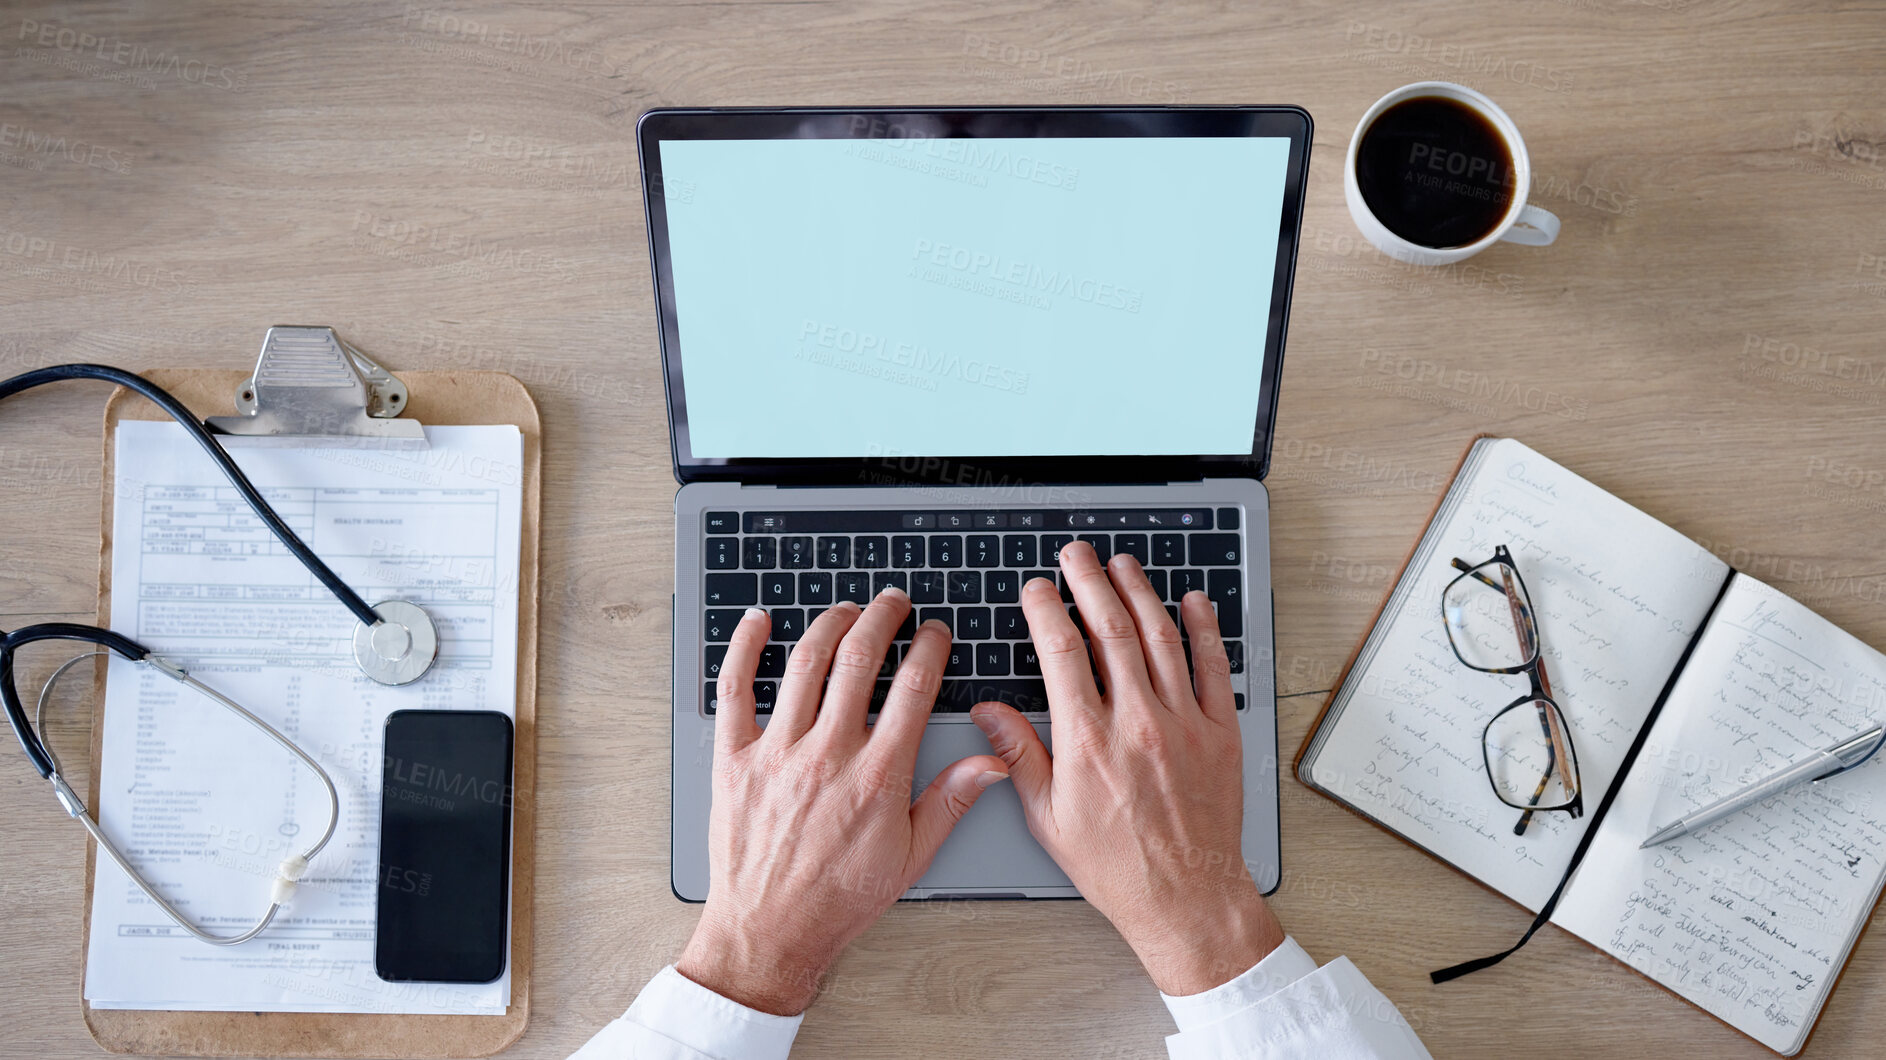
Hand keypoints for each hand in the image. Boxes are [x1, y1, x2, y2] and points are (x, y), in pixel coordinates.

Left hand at [676, 589, 1010, 1014]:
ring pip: (805, 664)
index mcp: (876, 777)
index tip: (935, 633)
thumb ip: (951, 801)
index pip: (913, 689)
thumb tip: (993, 762)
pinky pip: (735, 690)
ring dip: (830, 624)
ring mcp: (777, 753)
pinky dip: (745, 648)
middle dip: (882, 619)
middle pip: (860, 660)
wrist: (770, 932)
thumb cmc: (839, 900)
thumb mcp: (911, 858)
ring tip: (847, 610)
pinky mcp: (734, 760)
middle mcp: (827, 756)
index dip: (929, 649)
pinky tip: (758, 621)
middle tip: (894, 603)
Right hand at [969, 541, 1284, 995]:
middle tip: (1077, 555)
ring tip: (1123, 565)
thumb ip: (1017, 755)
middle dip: (1090, 582)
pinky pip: (1214, 668)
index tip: (1036, 590)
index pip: (1061, 652)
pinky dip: (1205, 629)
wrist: (1184, 897)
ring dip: (1140, 592)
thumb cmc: (1115, 865)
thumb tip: (989, 712)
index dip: (1045, 611)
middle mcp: (1137, 722)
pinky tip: (1193, 602)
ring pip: (1161, 638)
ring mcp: (1184, 724)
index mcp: (1088, 740)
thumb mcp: (1048, 816)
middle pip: (1111, 630)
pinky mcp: (1221, 733)